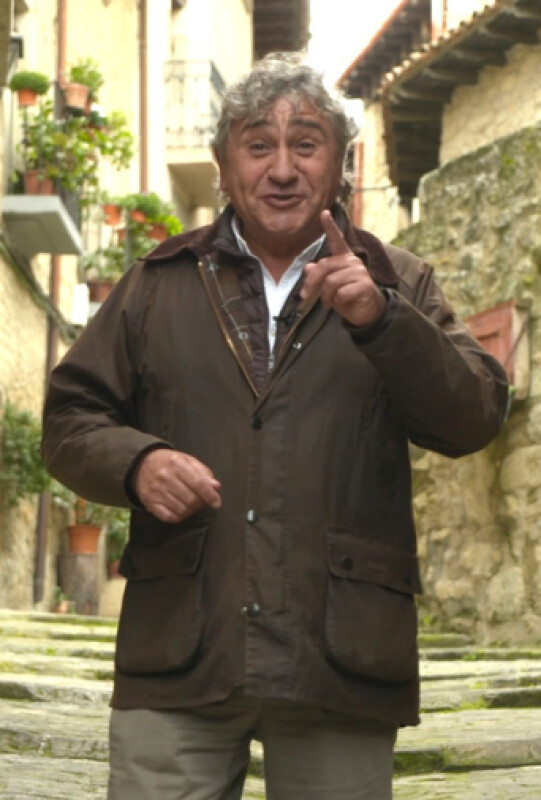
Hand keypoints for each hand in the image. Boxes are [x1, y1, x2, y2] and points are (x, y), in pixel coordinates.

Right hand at [135, 449, 221, 522]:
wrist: (142, 464)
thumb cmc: (170, 463)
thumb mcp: (188, 461)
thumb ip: (203, 473)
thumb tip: (215, 487)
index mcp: (176, 463)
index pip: (198, 483)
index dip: (210, 495)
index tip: (217, 503)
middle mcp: (165, 477)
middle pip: (191, 499)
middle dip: (201, 503)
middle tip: (202, 501)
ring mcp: (156, 491)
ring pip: (182, 510)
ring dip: (191, 510)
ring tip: (191, 504)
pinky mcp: (149, 503)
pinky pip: (169, 517)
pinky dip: (179, 517)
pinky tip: (181, 510)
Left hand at [300, 210, 385, 326]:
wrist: (366, 312)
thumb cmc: (346, 296)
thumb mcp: (329, 287)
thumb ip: (319, 276)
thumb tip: (308, 267)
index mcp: (344, 258)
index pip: (337, 240)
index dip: (330, 226)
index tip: (324, 212)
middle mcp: (353, 261)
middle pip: (324, 266)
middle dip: (311, 283)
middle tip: (305, 296)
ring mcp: (360, 272)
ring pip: (330, 282)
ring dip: (326, 296)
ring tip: (330, 302)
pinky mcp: (365, 285)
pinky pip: (341, 292)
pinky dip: (338, 301)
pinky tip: (344, 303)